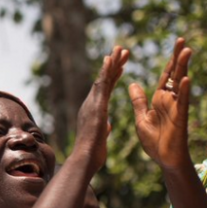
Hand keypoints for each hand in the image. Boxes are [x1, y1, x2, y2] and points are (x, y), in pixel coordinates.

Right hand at [72, 46, 128, 175]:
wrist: (85, 158)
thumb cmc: (92, 154)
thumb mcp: (101, 138)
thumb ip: (103, 130)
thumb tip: (107, 126)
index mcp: (93, 111)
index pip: (104, 90)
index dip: (112, 77)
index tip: (120, 67)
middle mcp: (90, 104)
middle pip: (103, 80)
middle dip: (113, 65)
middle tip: (122, 50)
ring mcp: (92, 104)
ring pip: (102, 78)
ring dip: (111, 62)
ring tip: (120, 48)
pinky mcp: (96, 105)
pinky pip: (102, 85)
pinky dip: (107, 71)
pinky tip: (112, 59)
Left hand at [128, 38, 192, 170]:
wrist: (164, 159)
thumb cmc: (155, 140)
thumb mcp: (141, 116)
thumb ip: (138, 100)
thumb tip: (132, 84)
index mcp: (159, 99)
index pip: (164, 75)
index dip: (167, 61)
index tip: (173, 44)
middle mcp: (170, 100)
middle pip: (174, 74)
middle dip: (177, 57)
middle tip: (181, 39)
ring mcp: (176, 108)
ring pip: (180, 84)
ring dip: (183, 68)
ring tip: (186, 51)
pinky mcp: (180, 118)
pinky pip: (182, 102)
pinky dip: (184, 91)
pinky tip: (186, 79)